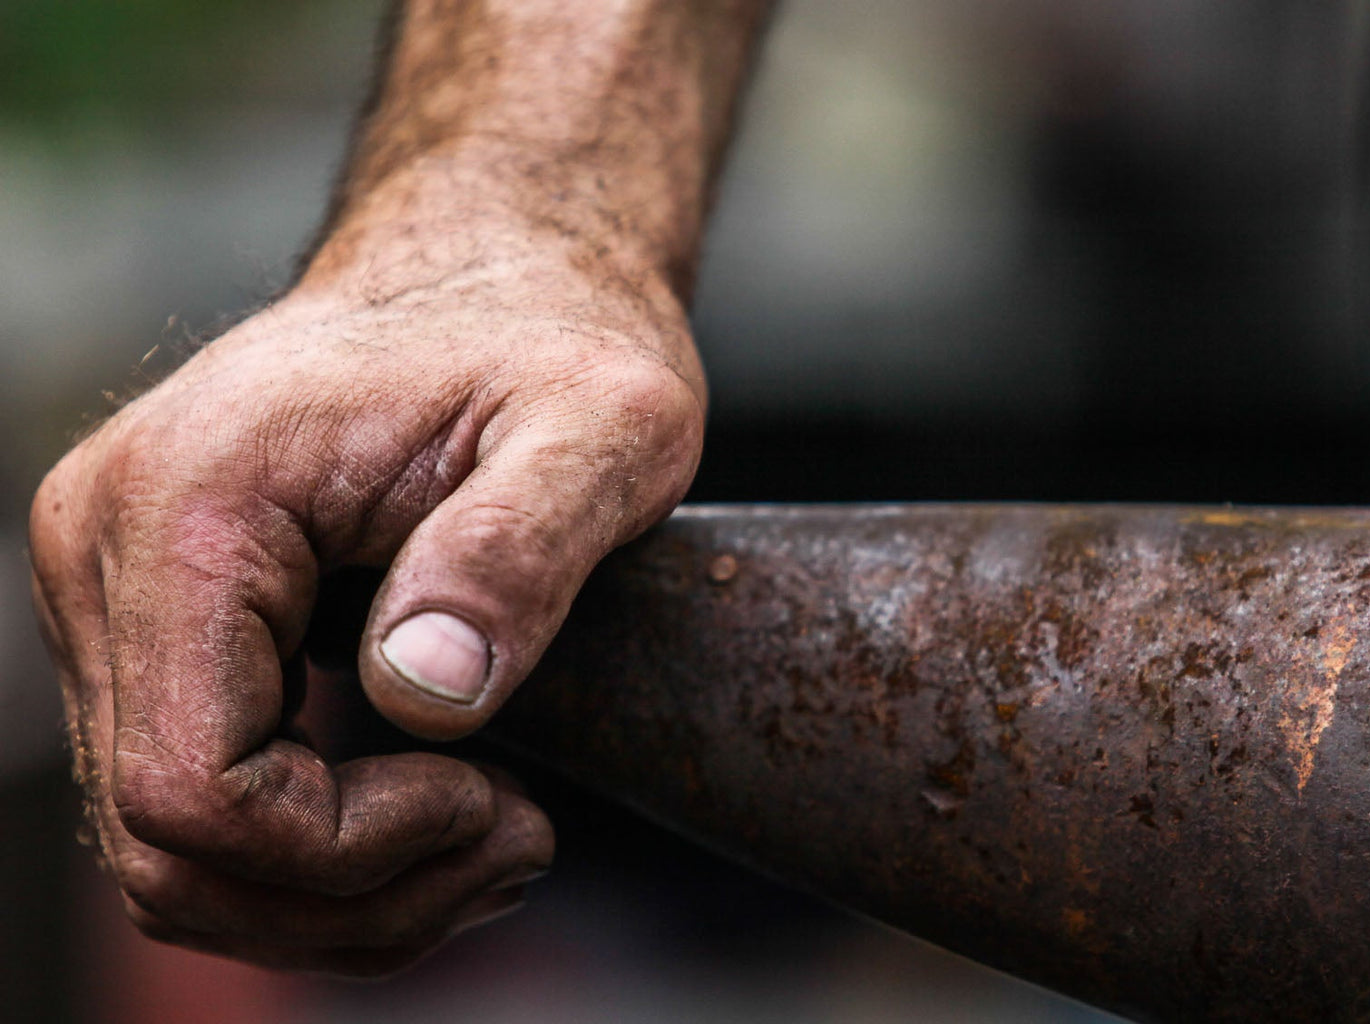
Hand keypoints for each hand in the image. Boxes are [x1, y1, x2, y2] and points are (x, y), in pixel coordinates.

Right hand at [29, 248, 703, 974]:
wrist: (499, 266)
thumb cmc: (554, 329)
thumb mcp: (603, 423)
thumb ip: (518, 548)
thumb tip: (423, 694)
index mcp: (191, 507)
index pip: (196, 790)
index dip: (348, 851)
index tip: (499, 797)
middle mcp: (110, 556)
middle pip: (169, 848)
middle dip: (355, 894)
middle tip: (516, 842)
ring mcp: (120, 594)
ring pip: (177, 849)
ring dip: (342, 893)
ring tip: (499, 837)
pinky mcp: (163, 624)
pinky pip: (205, 797)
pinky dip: (318, 852)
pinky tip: (445, 812)